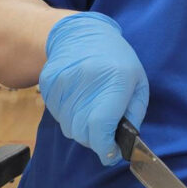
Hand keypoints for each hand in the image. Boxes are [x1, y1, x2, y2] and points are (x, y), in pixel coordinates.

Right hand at [39, 12, 149, 165]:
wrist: (80, 34)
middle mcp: (88, 81)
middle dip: (95, 141)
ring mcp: (64, 82)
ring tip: (90, 111)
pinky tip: (77, 101)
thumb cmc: (116, 60)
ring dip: (81, 129)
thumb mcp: (138, 83)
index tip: (110, 153)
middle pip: (83, 132)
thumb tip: (124, 144)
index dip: (105, 147)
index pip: (102, 126)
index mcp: (116, 79)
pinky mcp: (49, 84)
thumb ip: (134, 115)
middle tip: (103, 133)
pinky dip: (69, 117)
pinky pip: (58, 116)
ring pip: (69, 128)